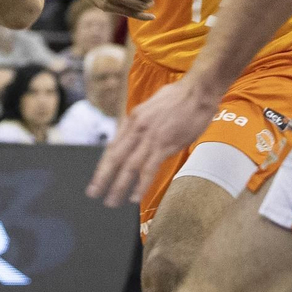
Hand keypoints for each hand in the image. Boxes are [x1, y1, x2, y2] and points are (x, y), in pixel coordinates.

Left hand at [86, 74, 216, 206]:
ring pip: (128, 166)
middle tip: (93, 193)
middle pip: (114, 157)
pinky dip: (140, 185)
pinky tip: (134, 197)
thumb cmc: (180, 97)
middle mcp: (136, 128)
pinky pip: (148, 169)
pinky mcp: (164, 144)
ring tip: (111, 201)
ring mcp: (149, 137)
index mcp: (133, 119)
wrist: (198, 90)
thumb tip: (140, 134)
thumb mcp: (152, 107)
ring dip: (118, 186)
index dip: (104, 164)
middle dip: (102, 177)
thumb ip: (144, 123)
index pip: (113, 146)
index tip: (97, 177)